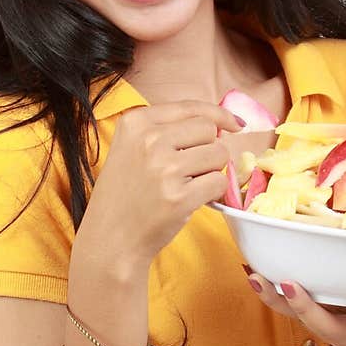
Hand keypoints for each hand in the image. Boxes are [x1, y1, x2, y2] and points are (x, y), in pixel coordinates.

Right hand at [84, 100, 242, 267]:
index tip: (235, 124)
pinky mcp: (179, 197)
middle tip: (189, 170)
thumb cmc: (126, 194)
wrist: (110, 238)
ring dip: (211, 171)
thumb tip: (225, 123)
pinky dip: (213, 193)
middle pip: (209, 129)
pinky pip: (219, 182)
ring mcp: (164, 169)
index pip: (191, 107)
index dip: (219, 115)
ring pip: (219, 154)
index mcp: (135, 122)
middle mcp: (149, 140)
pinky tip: (190, 200)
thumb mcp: (132, 148)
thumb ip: (169, 130)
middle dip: (208, 148)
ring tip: (186, 185)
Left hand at [242, 249, 345, 345]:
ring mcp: (330, 324)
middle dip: (310, 307)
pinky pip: (284, 307)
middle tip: (290, 285)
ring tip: (258, 277)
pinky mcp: (310, 318)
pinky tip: (251, 269)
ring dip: (277, 299)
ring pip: (299, 317)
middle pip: (328, 323)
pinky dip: (267, 290)